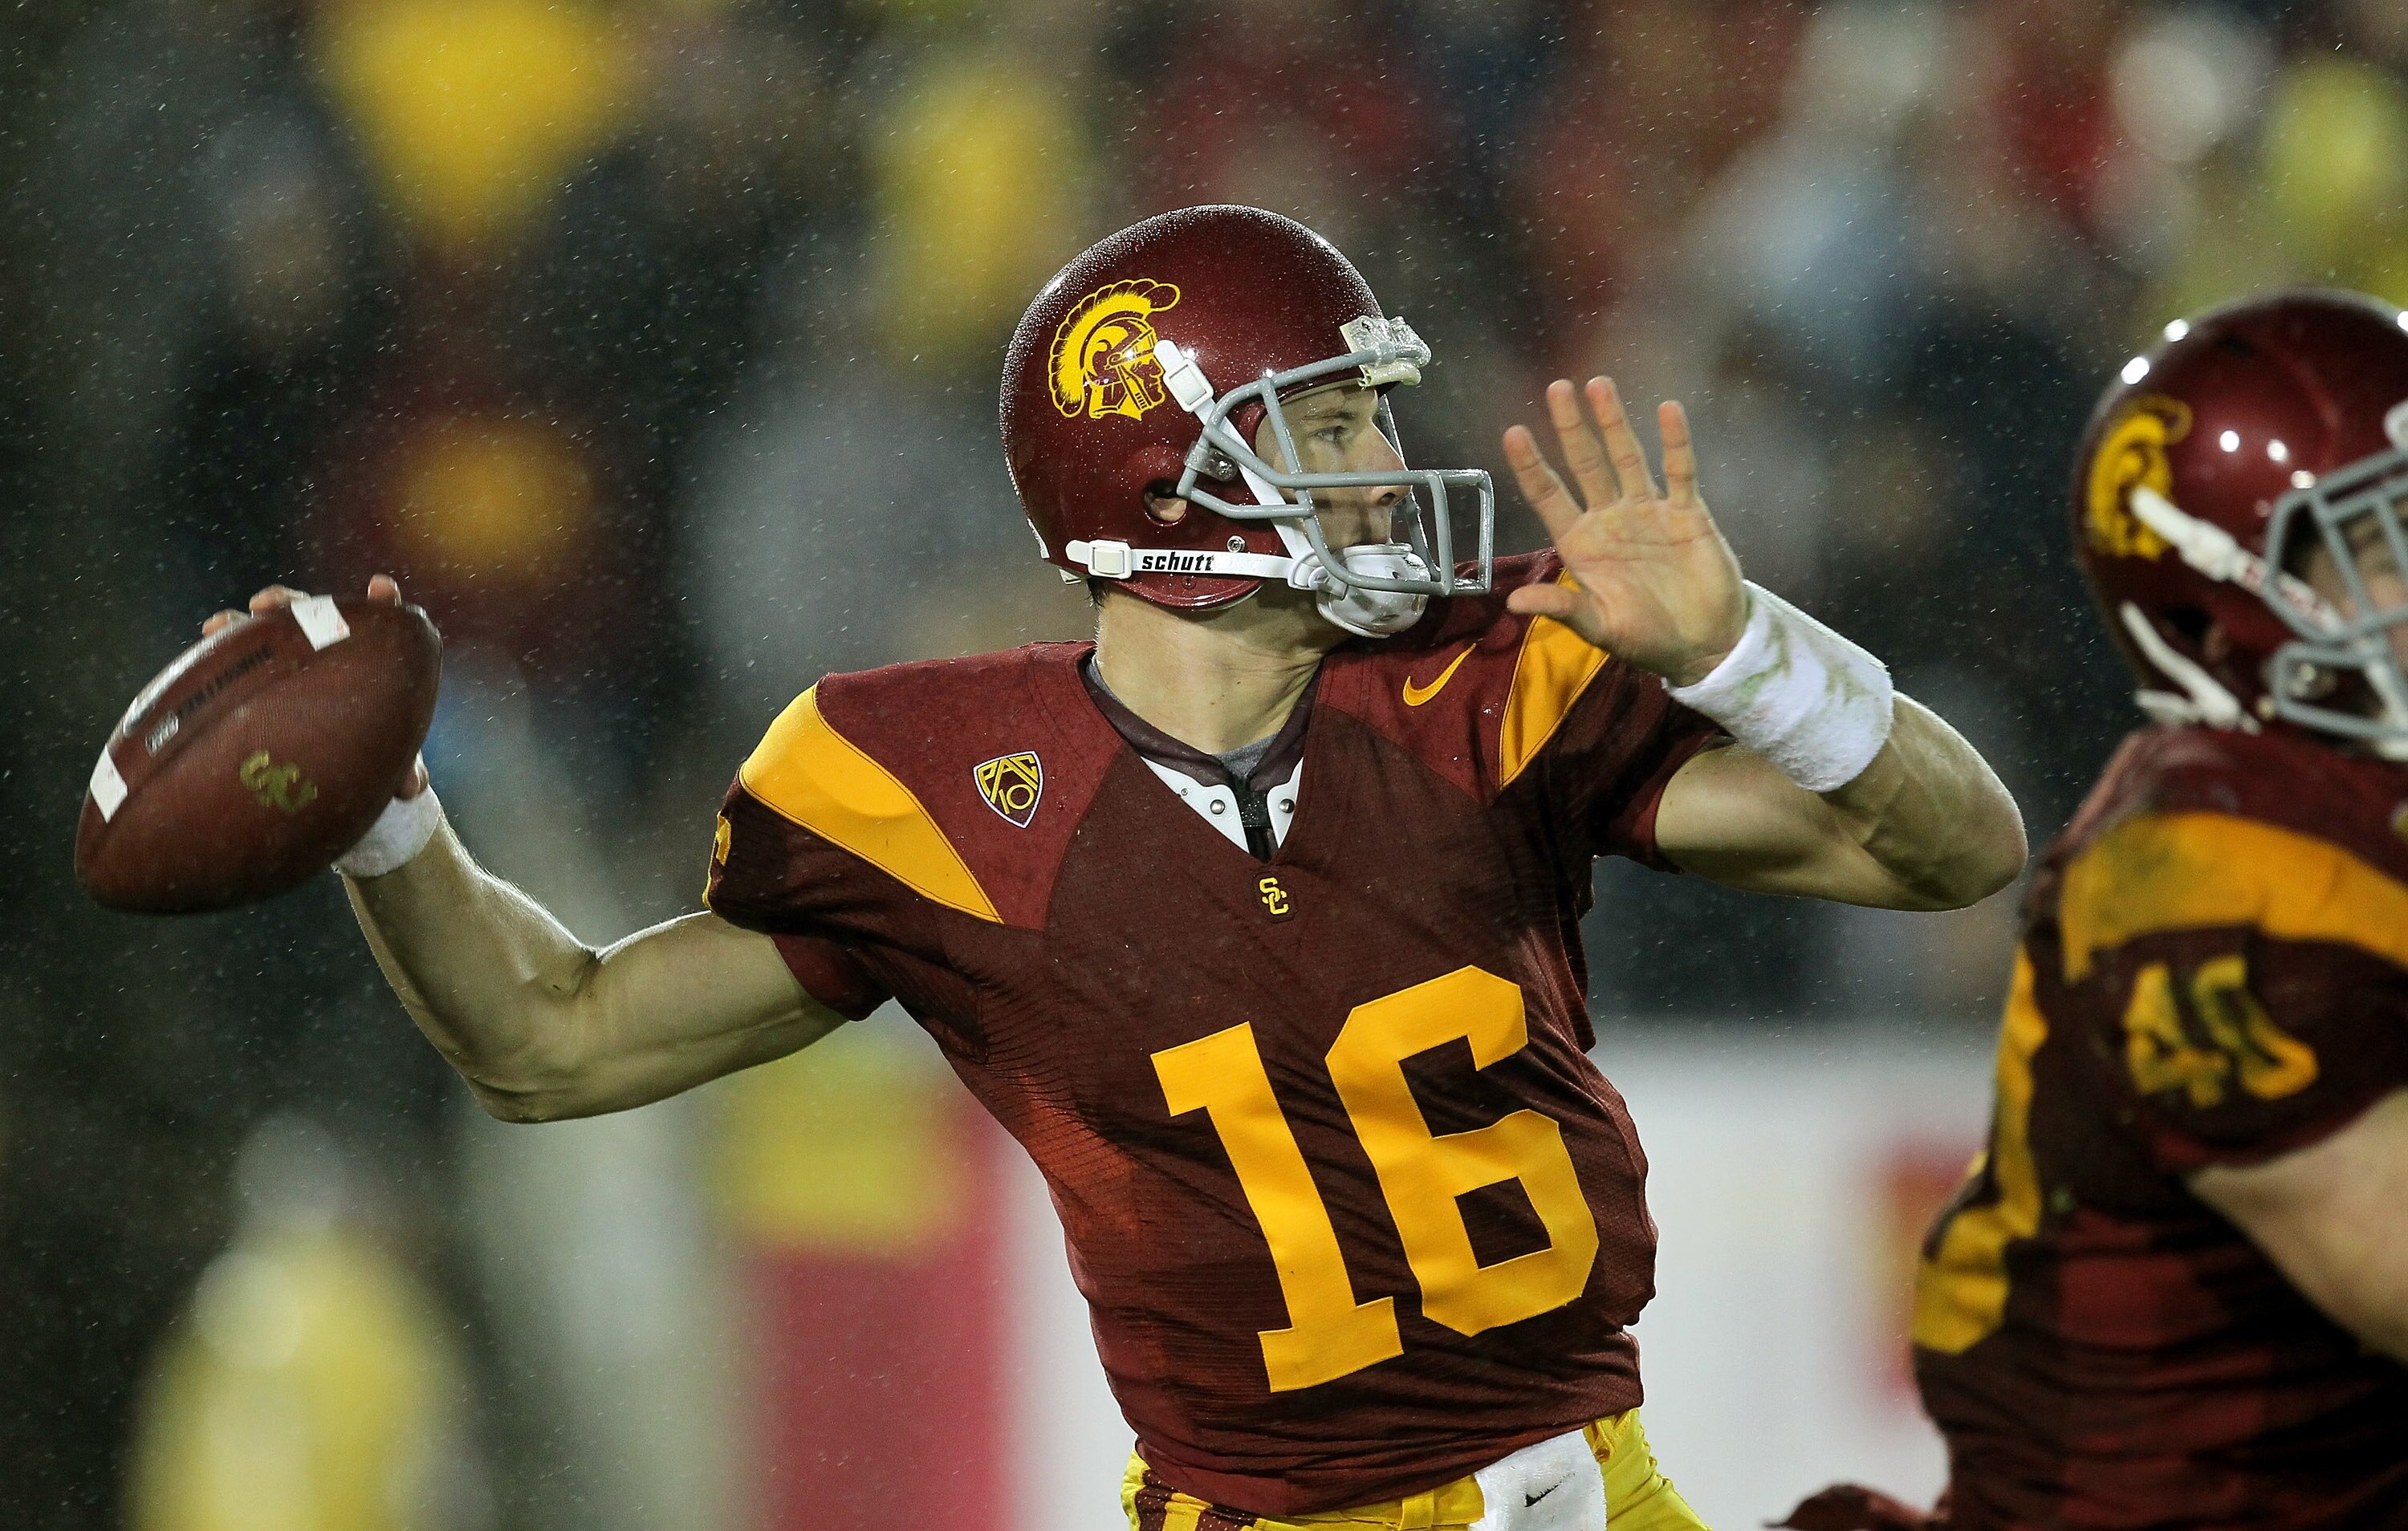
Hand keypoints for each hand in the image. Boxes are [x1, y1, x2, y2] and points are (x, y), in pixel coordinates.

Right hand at [202, 575, 427, 799]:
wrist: (331, 768)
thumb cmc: (369, 750)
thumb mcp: (386, 757)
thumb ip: (403, 766)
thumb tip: (411, 785)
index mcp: (371, 658)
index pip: (384, 622)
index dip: (384, 602)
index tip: (380, 587)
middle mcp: (331, 646)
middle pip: (318, 614)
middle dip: (298, 603)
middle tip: (275, 603)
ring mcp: (295, 653)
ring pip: (278, 623)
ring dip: (260, 613)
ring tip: (237, 616)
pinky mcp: (264, 667)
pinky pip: (245, 647)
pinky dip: (229, 635)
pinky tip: (210, 632)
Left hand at [1501, 377, 1746, 686]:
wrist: (1703, 645)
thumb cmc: (1646, 638)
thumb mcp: (1599, 627)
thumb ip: (1561, 608)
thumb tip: (1512, 603)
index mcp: (1580, 544)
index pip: (1549, 496)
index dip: (1532, 466)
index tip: (1514, 432)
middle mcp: (1609, 519)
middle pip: (1585, 464)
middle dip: (1571, 427)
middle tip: (1556, 388)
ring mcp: (1648, 511)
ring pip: (1627, 458)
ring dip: (1614, 422)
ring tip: (1599, 384)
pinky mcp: (1687, 513)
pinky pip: (1679, 471)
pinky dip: (1674, 441)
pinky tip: (1667, 410)